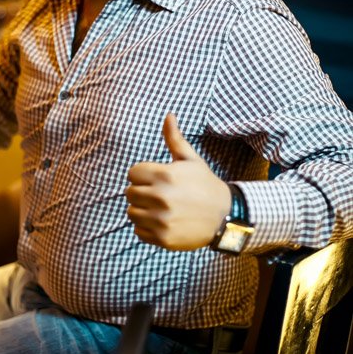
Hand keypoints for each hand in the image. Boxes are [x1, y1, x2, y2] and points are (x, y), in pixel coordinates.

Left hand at [126, 114, 230, 250]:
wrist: (225, 216)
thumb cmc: (204, 184)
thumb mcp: (191, 160)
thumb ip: (174, 139)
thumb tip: (168, 115)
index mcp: (165, 175)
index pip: (132, 173)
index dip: (142, 175)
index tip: (156, 179)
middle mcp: (161, 197)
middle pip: (130, 193)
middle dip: (141, 192)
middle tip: (157, 194)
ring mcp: (161, 219)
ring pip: (132, 212)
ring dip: (141, 210)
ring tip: (158, 208)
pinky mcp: (162, 238)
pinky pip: (138, 231)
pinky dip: (146, 228)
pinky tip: (161, 222)